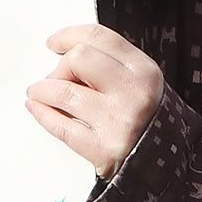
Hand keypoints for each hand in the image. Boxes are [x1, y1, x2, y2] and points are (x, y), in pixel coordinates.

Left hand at [26, 25, 162, 179]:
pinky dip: (42, 114)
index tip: (53, 43)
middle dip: (59, 67)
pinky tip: (37, 108)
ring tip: (38, 93)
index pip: (99, 37)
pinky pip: (61, 126)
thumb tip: (64, 54)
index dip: (69, 36)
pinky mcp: (102, 149)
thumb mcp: (140, 83)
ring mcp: (118, 121)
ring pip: (63, 91)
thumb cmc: (147, 120)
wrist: (163, 164)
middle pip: (79, 58)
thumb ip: (110, 65)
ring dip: (42, 90)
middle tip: (55, 78)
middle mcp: (133, 92)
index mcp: (143, 70)